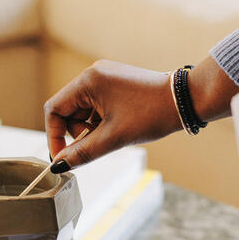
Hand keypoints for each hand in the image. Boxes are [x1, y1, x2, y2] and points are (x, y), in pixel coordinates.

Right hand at [44, 60, 181, 169]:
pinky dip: (100, 121)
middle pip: (67, 109)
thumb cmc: (151, 114)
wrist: (184, 101)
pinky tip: (117, 128)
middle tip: (95, 146)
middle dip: (76, 132)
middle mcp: (93, 74)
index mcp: (88, 81)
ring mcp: (104, 77)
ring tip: (111, 136)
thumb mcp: (114, 138)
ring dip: (89, 128)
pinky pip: (95, 105)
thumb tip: (60, 165)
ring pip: (82, 110)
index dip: (55, 135)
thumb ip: (83, 152)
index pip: (54, 109)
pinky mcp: (114, 83)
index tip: (62, 157)